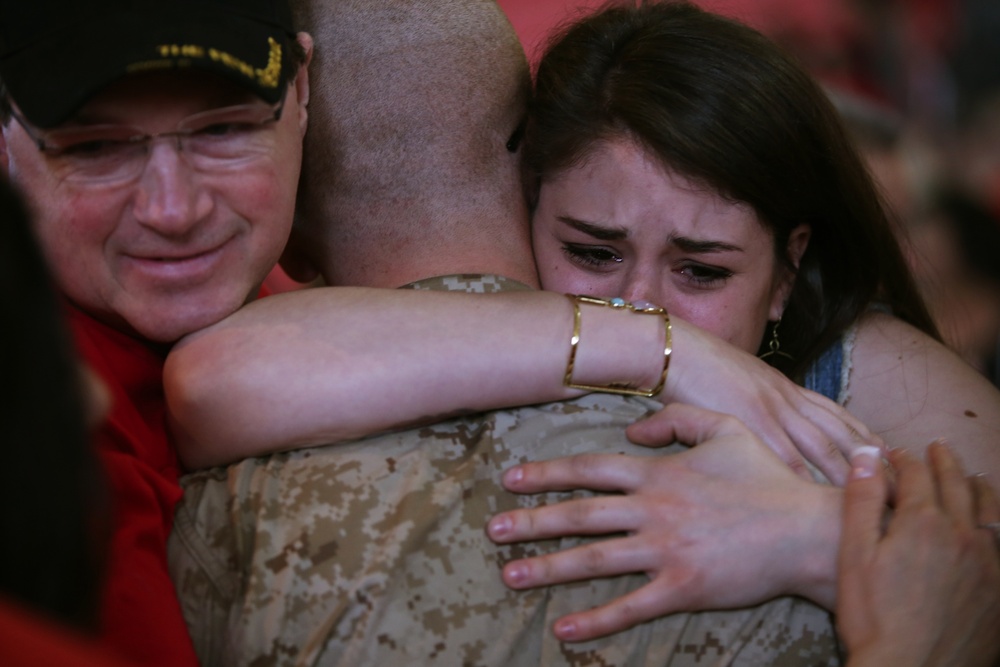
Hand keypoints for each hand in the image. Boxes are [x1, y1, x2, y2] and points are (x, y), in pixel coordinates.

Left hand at [486, 404, 842, 640]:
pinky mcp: (683, 588)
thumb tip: (632, 426)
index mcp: (659, 472)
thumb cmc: (766, 478)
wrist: (807, 530)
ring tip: (510, 575)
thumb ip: (676, 420)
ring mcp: (666, 550)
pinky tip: (562, 629)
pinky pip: (631, 606)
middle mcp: (654, 510)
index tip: (512, 479)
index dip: (548, 473)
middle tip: (493, 530)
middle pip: (580, 514)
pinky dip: (595, 620)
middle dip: (532, 522)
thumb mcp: (724, 429)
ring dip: (548, 567)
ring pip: (595, 559)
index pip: (590, 470)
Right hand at [655, 317, 881, 484]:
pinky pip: (785, 455)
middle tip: (897, 483)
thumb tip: (761, 418)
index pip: (836, 414)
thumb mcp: (736, 381)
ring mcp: (771, 408)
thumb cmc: (694, 365)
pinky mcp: (750, 420)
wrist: (671, 349)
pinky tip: (820, 498)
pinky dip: (806, 478)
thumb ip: (755, 399)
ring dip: (850, 473)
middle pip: (840, 432)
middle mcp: (786, 397)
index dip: (864, 436)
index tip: (889, 457)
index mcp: (783, 387)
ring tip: (874, 497)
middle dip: (872, 459)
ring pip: (823, 446)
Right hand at [837, 443, 999, 666]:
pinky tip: (994, 526)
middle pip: (958, 485)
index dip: (904, 459)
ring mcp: (989, 564)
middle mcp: (963, 535)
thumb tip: (868, 455)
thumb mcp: (854, 555)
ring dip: (980, 487)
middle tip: (937, 448)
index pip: (917, 475)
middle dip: (945, 462)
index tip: (894, 453)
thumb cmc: (873, 616)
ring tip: (974, 477)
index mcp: (923, 523)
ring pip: (991, 511)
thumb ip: (863, 500)